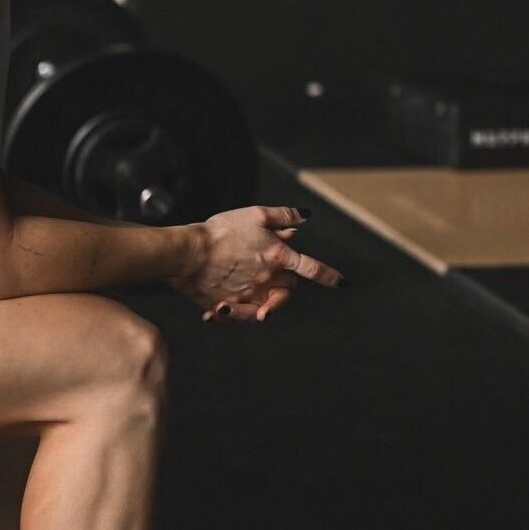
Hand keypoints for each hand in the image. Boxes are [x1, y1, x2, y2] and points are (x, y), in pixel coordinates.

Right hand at [174, 204, 343, 322]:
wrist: (186, 252)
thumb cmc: (221, 230)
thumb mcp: (255, 214)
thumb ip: (283, 216)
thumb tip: (305, 217)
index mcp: (277, 256)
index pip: (311, 268)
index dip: (329, 276)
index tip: (342, 283)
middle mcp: (267, 279)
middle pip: (289, 289)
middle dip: (289, 283)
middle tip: (276, 273)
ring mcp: (249, 295)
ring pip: (268, 306)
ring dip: (268, 303)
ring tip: (260, 300)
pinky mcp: (228, 305)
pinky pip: (240, 315)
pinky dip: (237, 313)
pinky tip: (224, 308)